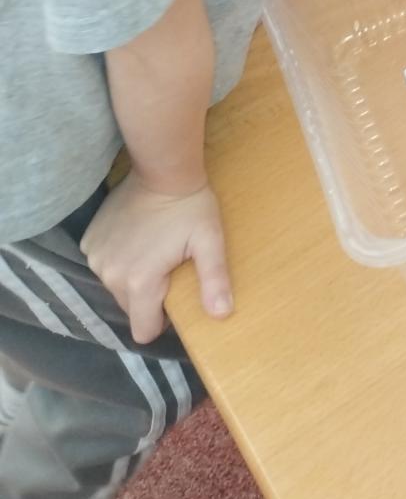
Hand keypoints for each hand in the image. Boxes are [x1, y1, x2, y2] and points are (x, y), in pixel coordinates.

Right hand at [80, 176, 229, 343]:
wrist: (163, 168)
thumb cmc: (190, 206)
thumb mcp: (210, 241)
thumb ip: (214, 280)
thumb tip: (222, 315)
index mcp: (139, 281)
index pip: (143, 330)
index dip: (161, 321)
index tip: (173, 296)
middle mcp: (110, 275)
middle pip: (129, 308)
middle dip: (147, 296)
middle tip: (166, 266)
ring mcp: (96, 257)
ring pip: (115, 286)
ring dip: (131, 277)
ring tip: (152, 250)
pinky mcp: (89, 241)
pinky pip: (103, 264)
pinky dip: (118, 259)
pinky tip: (135, 238)